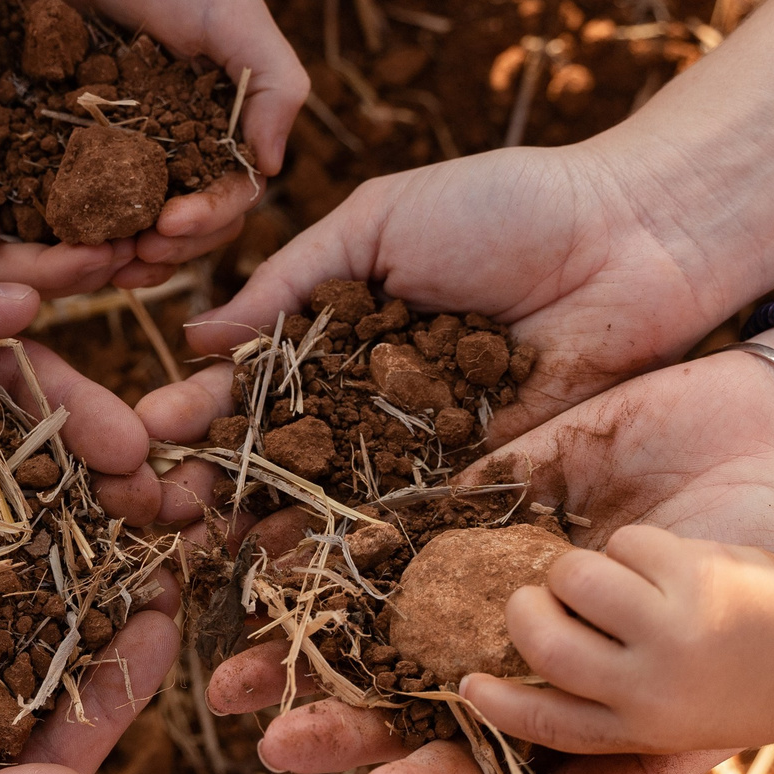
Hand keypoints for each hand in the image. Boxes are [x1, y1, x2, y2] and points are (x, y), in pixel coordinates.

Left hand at [0, 0, 309, 285]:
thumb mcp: (233, 12)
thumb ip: (273, 84)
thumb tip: (273, 169)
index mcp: (218, 122)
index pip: (227, 197)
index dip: (207, 222)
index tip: (172, 226)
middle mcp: (169, 142)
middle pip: (177, 225)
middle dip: (162, 251)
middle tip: (133, 257)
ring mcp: (111, 143)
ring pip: (120, 223)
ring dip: (113, 249)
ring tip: (94, 260)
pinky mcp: (53, 134)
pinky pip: (60, 194)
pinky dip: (62, 222)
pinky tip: (48, 235)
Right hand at [0, 0, 163, 292]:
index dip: (49, 273)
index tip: (104, 259)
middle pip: (38, 256)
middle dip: (92, 262)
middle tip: (148, 250)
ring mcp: (14, 157)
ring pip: (70, 223)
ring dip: (114, 233)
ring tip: (163, 225)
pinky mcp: (47, 124)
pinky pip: (89, 170)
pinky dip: (122, 184)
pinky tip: (162, 178)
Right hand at [137, 141, 718, 521]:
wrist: (631, 237)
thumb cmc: (506, 205)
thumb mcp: (380, 220)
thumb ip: (292, 279)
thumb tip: (196, 335)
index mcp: (343, 330)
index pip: (256, 380)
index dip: (198, 410)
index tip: (141, 435)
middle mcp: (375, 398)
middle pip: (283, 452)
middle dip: (217, 483)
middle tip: (153, 514)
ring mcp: (427, 445)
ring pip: (336, 497)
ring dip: (271, 527)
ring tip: (207, 554)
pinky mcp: (484, 481)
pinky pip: (411, 520)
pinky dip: (358, 546)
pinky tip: (301, 569)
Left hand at [216, 350, 773, 773]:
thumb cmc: (763, 594)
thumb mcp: (702, 678)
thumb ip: (624, 767)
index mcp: (551, 709)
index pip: (468, 765)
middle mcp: (503, 647)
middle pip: (396, 693)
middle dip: (329, 713)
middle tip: (257, 727)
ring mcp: (483, 568)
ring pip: (376, 610)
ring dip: (308, 634)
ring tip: (237, 656)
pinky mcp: (479, 488)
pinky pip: (396, 514)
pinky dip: (337, 534)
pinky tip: (274, 544)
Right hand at [461, 527, 773, 757]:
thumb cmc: (737, 699)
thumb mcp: (668, 749)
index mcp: (628, 734)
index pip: (532, 731)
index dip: (482, 719)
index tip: (454, 699)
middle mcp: (644, 691)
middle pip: (538, 642)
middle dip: (525, 610)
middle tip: (540, 600)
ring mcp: (669, 632)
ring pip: (571, 578)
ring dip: (584, 570)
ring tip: (622, 585)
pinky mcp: (694, 579)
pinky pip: (621, 546)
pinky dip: (637, 548)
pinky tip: (673, 569)